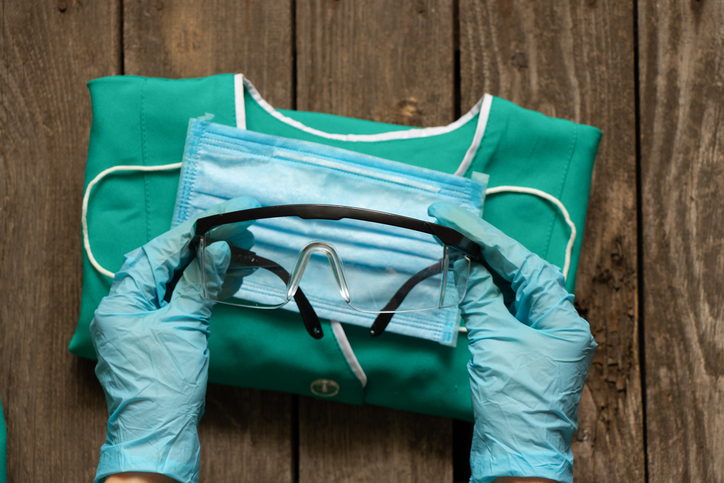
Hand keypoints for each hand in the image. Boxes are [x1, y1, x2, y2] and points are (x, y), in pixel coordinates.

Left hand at [90, 196, 258, 482]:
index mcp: (121, 301)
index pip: (158, 253)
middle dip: (202, 243)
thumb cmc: (163, 385)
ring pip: (176, 280)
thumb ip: (200, 284)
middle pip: (166, 262)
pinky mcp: (160, 333)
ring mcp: (143, 320)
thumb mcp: (185, 327)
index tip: (223, 213)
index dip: (193, 230)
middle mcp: (127, 306)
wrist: (159, 435)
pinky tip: (228, 275)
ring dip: (207, 264)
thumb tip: (217, 246)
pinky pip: (182, 299)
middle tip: (236, 226)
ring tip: (241, 247)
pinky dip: (204, 287)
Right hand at [429, 202, 595, 482]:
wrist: (516, 454)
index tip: (456, 217)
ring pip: (514, 289)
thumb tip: (466, 265)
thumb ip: (482, 298)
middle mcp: (558, 323)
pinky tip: (467, 278)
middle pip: (522, 271)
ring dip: (485, 267)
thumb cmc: (515, 401)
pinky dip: (485, 293)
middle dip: (487, 246)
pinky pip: (506, 310)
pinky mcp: (525, 349)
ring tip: (455, 243)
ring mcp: (542, 336)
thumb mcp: (496, 342)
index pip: (523, 264)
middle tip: (453, 223)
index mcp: (563, 318)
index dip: (487, 237)